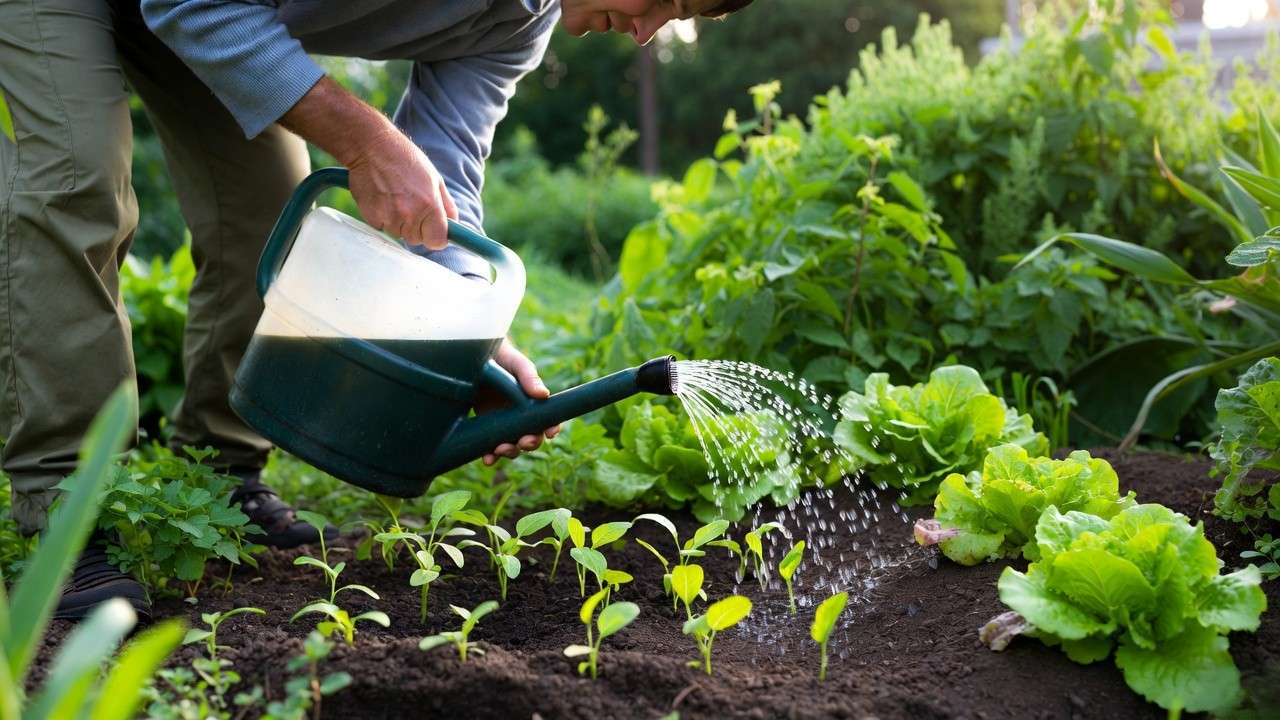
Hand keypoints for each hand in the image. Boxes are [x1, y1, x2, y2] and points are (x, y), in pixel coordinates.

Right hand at [279, 77, 457, 248]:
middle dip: (417, 228)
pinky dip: (383, 218)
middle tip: (410, 205)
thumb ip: (446, 205)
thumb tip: (454, 225)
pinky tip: (382, 198)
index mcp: (430, 205)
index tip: (434, 231)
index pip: (437, 241)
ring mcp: (389, 217)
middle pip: (417, 240)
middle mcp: (410, 214)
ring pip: (399, 234)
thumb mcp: (434, 178)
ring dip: (399, 223)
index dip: (437, 237)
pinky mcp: (372, 217)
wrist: (372, 147)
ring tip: (395, 198)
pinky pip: (382, 227)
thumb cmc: (406, 159)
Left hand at [476, 340, 560, 465]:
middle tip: (524, 441)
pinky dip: (491, 455)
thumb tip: (544, 394)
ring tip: (501, 449)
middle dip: (530, 443)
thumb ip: (529, 377)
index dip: (551, 428)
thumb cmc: (502, 358)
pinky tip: (488, 458)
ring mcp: (503, 423)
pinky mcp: (486, 427)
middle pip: (531, 438)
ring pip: (512, 446)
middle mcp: (520, 416)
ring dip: (510, 452)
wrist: (475, 357)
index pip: (548, 420)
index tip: (550, 433)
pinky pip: (490, 446)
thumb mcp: (516, 364)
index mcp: (533, 402)